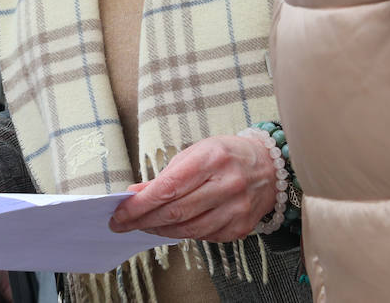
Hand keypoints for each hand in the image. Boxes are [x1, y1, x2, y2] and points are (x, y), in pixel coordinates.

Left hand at [108, 134, 275, 241]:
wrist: (268, 166)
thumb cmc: (226, 155)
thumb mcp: (195, 153)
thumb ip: (166, 175)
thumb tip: (136, 193)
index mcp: (211, 159)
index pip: (168, 188)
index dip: (141, 204)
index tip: (121, 212)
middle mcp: (227, 184)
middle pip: (176, 211)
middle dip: (143, 220)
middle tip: (123, 223)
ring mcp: (236, 208)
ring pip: (189, 229)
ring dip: (160, 230)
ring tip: (144, 225)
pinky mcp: (241, 227)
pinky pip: (205, 237)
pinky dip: (183, 233)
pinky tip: (172, 227)